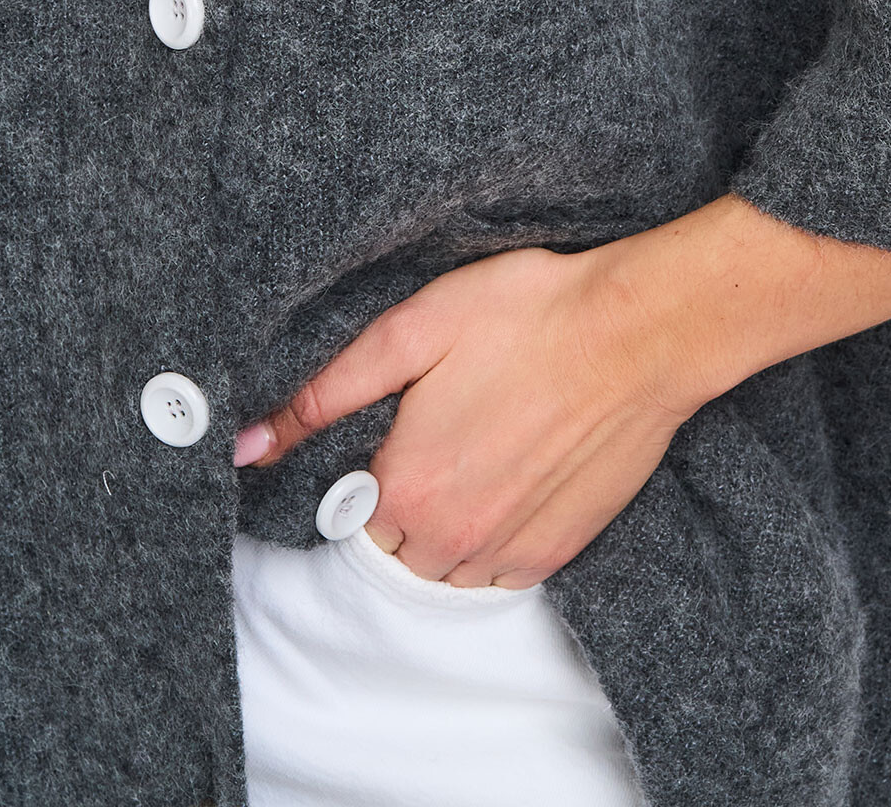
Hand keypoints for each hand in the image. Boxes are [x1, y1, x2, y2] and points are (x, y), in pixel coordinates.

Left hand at [234, 197, 890, 587]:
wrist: (643, 330)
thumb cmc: (534, 313)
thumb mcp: (416, 328)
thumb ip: (327, 391)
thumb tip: (246, 443)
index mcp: (404, 485)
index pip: (337, 516)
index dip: (349, 475)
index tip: (378, 435)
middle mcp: (449, 538)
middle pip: (386, 550)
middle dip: (391, 506)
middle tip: (430, 436)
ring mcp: (505, 552)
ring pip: (439, 571)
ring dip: (438, 530)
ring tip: (470, 455)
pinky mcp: (555, 551)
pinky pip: (495, 576)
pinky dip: (487, 544)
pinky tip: (507, 479)